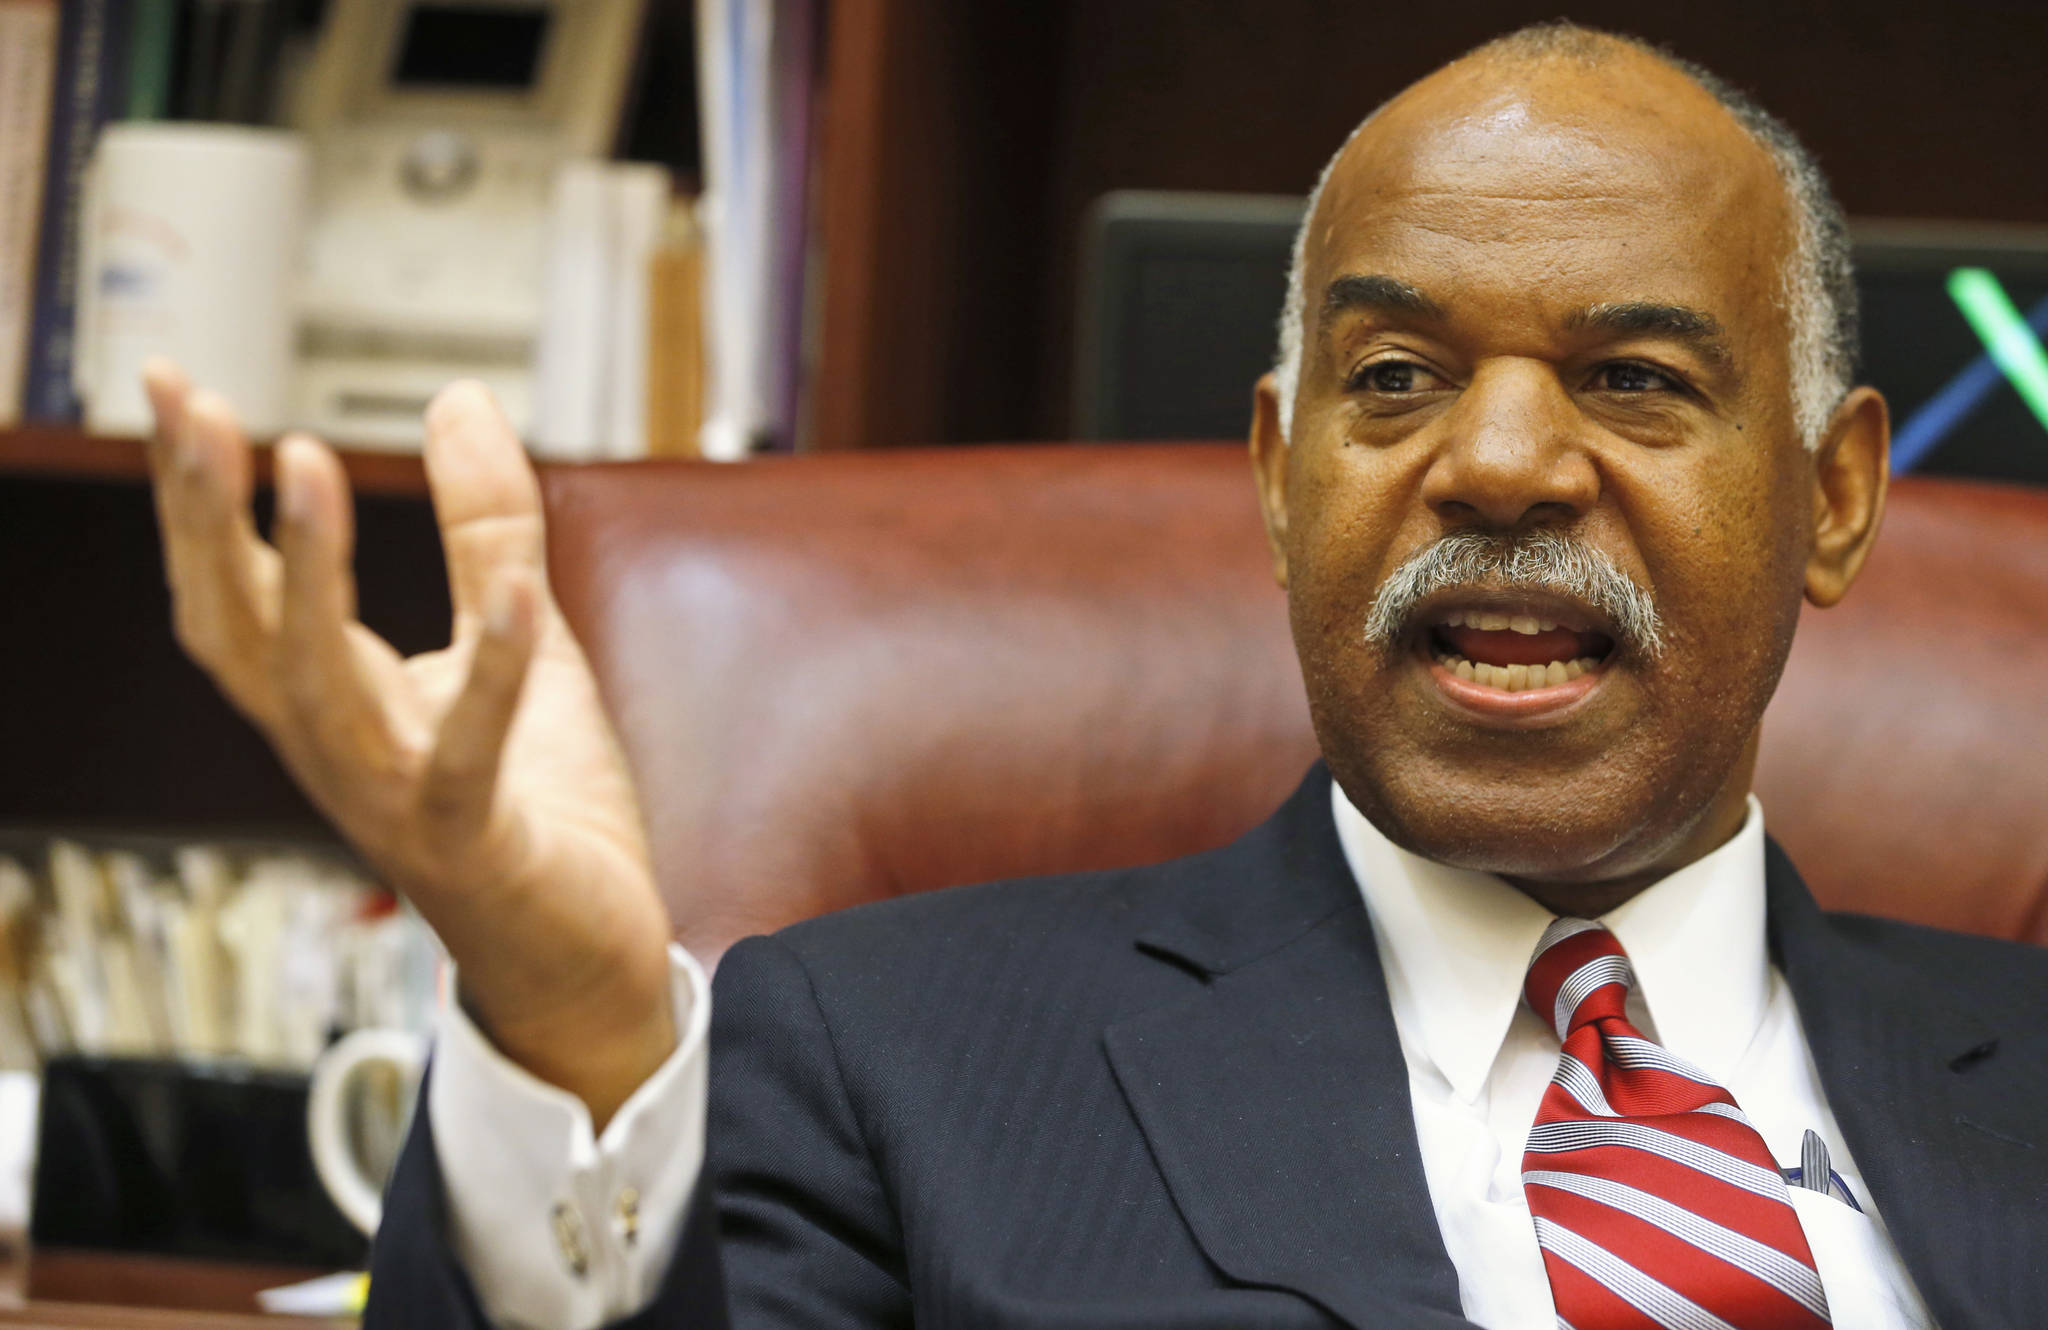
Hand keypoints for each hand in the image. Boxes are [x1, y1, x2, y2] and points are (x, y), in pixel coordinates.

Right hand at [141, 359, 674, 1124]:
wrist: (584, 951)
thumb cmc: (537, 801)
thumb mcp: (517, 633)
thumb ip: (484, 527)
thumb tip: (457, 397)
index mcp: (331, 700)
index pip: (236, 585)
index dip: (197, 493)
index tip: (172, 384)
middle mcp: (336, 748)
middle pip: (240, 627)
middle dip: (207, 516)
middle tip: (188, 403)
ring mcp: (395, 800)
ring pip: (318, 686)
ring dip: (309, 574)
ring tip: (302, 458)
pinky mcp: (475, 842)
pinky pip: (470, 756)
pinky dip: (493, 676)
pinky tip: (514, 596)